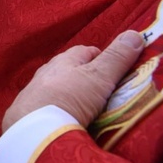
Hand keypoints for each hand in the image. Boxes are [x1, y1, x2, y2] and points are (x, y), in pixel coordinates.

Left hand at [2, 30, 143, 131]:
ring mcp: (34, 91)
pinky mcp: (27, 111)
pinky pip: (45, 104)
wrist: (36, 128)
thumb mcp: (98, 77)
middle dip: (83, 74)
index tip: (114, 67)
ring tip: (82, 104)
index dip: (100, 57)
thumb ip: (116, 58)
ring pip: (54, 86)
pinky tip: (61, 116)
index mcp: (64, 60)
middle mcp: (46, 72)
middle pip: (68, 68)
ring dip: (67, 92)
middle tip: (101, 88)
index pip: (84, 51)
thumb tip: (135, 34)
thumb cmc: (69, 97)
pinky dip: (55, 107)